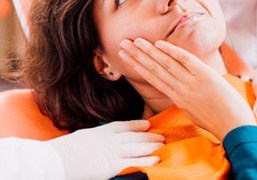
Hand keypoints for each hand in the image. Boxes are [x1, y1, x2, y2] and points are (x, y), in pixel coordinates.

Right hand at [48, 120, 163, 179]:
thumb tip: (100, 140)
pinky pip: (133, 162)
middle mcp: (111, 139)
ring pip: (137, 147)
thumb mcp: (83, 137)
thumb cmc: (67, 149)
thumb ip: (96, 138)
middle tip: (161, 135)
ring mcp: (112, 152)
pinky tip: (157, 159)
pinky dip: (146, 160)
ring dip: (151, 146)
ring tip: (162, 145)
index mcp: (103, 130)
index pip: (125, 125)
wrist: (59, 159)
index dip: (137, 125)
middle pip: (135, 136)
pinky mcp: (112, 166)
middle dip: (149, 136)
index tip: (147, 124)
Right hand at [119, 38, 255, 140]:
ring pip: (165, 64)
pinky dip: (172, 51)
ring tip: (134, 41)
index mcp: (177, 97)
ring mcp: (191, 82)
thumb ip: (183, 96)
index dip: (137, 66)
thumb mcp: (194, 110)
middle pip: (153, 69)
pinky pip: (185, 60)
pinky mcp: (205, 76)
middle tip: (122, 44)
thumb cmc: (216, 120)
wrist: (237, 129)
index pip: (152, 78)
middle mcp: (179, 89)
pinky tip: (159, 44)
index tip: (125, 57)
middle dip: (136, 56)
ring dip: (148, 51)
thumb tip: (176, 85)